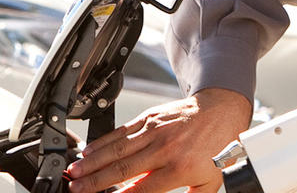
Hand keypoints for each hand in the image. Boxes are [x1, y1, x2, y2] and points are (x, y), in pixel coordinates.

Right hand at [67, 88, 251, 192]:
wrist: (221, 111)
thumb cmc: (216, 148)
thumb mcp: (210, 182)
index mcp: (179, 169)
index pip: (142, 189)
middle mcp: (164, 149)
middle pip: (122, 169)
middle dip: (95, 181)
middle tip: (76, 189)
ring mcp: (154, 132)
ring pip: (116, 150)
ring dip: (92, 162)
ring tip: (74, 172)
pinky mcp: (149, 118)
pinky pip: (121, 132)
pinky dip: (102, 142)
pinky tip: (88, 151)